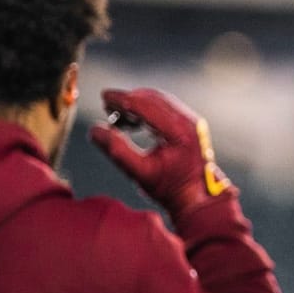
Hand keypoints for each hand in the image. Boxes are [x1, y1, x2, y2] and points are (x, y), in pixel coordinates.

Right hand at [90, 88, 234, 215]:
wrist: (198, 196)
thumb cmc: (171, 187)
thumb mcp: (140, 173)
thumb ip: (117, 150)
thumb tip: (96, 130)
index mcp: (179, 131)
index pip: (146, 105)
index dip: (122, 99)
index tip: (104, 96)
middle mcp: (189, 121)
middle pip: (153, 98)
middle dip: (128, 99)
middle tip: (106, 106)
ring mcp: (192, 121)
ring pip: (160, 100)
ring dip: (137, 102)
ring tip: (117, 115)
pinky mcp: (190, 124)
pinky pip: (166, 107)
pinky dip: (147, 108)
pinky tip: (133, 121)